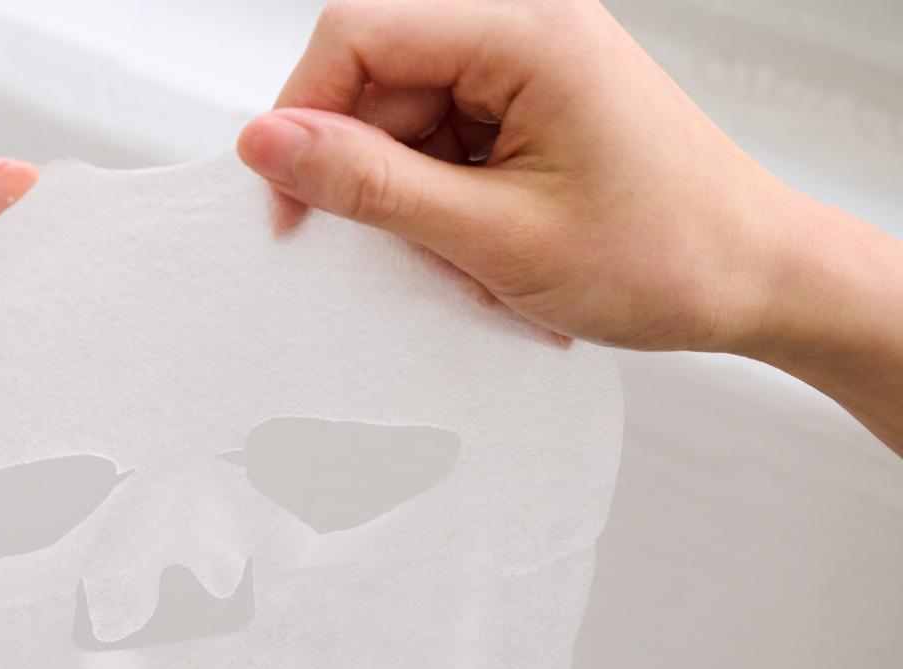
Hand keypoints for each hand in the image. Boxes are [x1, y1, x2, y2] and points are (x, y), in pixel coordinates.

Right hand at [238, 0, 902, 454]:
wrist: (756, 281)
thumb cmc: (666, 255)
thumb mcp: (493, 235)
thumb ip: (371, 185)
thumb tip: (270, 144)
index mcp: (528, 32)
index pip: (359, 34)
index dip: (304, 115)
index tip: (289, 198)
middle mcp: (528, 29)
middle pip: (376, 73)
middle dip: (362, 163)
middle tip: (391, 241)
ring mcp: (530, 65)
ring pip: (401, 112)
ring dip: (405, 188)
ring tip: (462, 247)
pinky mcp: (530, 103)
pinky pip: (439, 135)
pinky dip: (437, 194)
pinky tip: (475, 237)